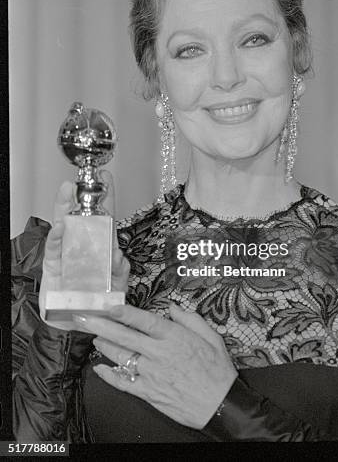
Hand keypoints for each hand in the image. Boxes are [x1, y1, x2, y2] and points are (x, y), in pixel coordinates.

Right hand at [39, 171, 129, 331]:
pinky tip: (60, 226)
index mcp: (100, 248)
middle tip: (80, 177)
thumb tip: (120, 256)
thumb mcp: (116, 288)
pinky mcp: (53, 268)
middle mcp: (82, 247)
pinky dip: (57, 238)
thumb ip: (120, 271)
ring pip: (64, 226)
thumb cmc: (98, 304)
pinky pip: (55, 250)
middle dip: (79, 195)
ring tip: (67, 192)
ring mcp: (66, 255)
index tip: (105, 177)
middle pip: (80, 216)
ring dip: (65, 208)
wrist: (78, 324)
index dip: (104, 197)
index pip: (103, 218)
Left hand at [74, 303, 237, 429]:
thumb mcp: (211, 337)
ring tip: (95, 337)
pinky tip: (100, 369)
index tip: (110, 307)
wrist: (220, 405)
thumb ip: (190, 319)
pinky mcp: (148, 393)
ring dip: (105, 346)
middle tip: (86, 318)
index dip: (125, 313)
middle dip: (102, 326)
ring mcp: (151, 374)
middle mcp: (159, 354)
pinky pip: (124, 383)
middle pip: (125, 336)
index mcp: (174, 338)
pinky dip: (109, 376)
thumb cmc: (217, 371)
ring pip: (121, 357)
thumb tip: (173, 308)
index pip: (144, 321)